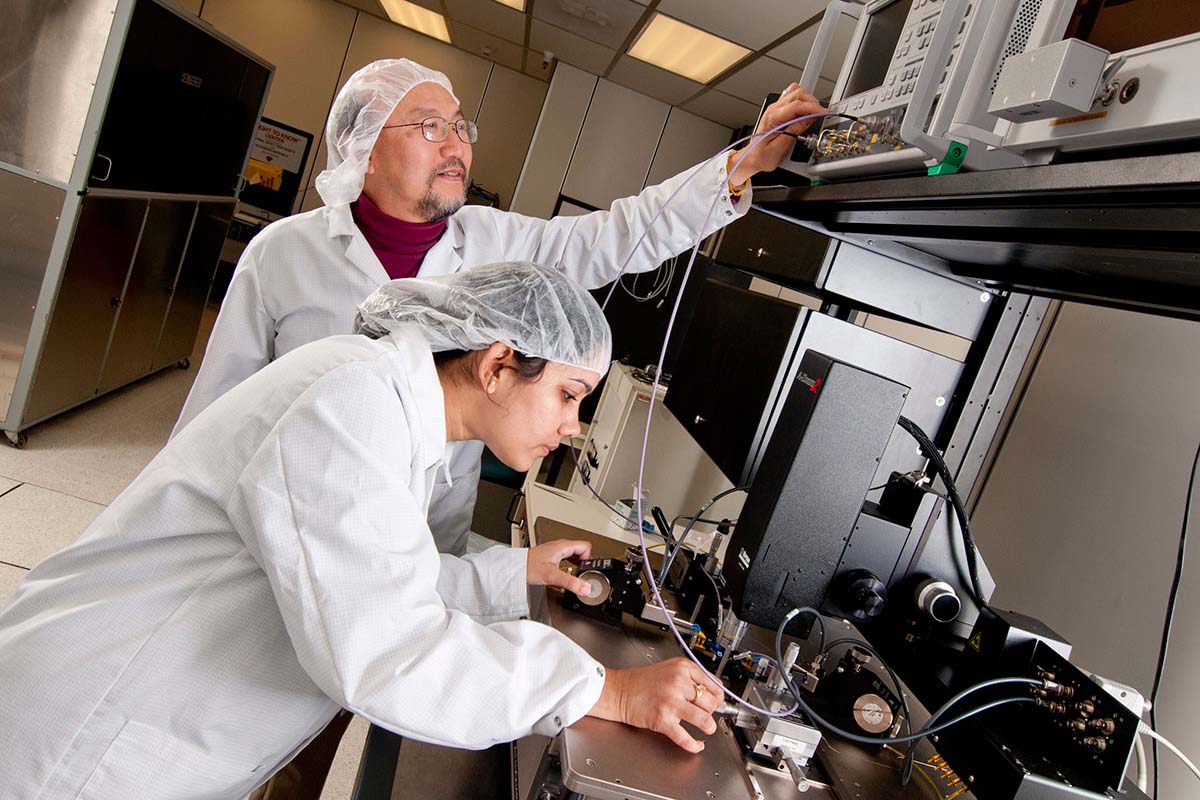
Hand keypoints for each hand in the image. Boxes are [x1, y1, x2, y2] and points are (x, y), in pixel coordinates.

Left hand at [526, 539, 593, 594]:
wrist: (514, 567)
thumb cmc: (528, 566)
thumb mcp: (552, 576)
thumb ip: (570, 582)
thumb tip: (585, 587)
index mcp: (563, 546)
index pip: (586, 546)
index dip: (589, 558)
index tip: (587, 570)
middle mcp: (559, 546)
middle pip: (581, 550)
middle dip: (584, 563)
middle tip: (582, 574)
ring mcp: (555, 550)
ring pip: (573, 554)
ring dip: (577, 564)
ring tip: (575, 574)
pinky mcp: (550, 556)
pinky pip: (566, 558)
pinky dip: (569, 565)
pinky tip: (565, 573)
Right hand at [587, 658, 724, 752]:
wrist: (619, 691)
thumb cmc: (641, 681)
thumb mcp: (670, 668)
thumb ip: (691, 677)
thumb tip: (714, 692)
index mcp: (682, 668)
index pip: (714, 684)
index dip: (719, 697)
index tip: (718, 702)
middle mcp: (678, 683)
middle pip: (711, 702)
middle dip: (712, 711)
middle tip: (707, 714)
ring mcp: (671, 702)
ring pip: (704, 719)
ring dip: (709, 727)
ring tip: (706, 728)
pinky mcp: (662, 720)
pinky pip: (685, 737)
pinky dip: (694, 744)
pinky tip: (697, 744)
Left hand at [727, 82, 827, 184]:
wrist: (752, 158)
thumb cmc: (762, 156)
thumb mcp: (778, 149)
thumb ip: (793, 132)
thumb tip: (808, 119)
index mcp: (772, 118)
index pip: (796, 105)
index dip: (812, 108)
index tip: (823, 113)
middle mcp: (773, 110)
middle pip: (797, 94)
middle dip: (812, 103)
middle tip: (820, 115)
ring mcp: (776, 108)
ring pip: (796, 92)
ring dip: (808, 100)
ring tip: (813, 114)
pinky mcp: (779, 110)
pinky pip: (793, 97)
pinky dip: (803, 101)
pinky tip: (805, 112)